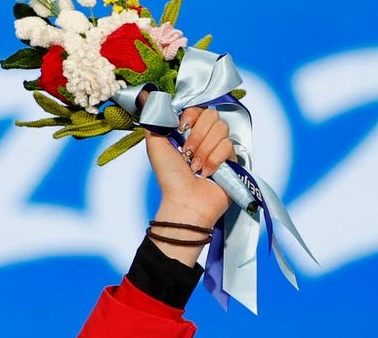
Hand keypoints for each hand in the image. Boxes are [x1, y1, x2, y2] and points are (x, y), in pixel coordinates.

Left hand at [144, 106, 236, 244]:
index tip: (181, 128)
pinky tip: (207, 173)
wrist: (184, 201)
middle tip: (187, 154)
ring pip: (221, 130)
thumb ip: (154, 120)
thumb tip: (145, 96)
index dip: (191, 116)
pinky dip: (214, 160)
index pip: (199, 108)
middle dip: (198, 136)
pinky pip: (228, 146)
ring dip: (204, 151)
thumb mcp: (155, 145)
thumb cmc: (169, 177)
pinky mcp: (232, 160)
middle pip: (212, 116)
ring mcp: (219, 148)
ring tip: (195, 167)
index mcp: (188, 132)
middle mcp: (205, 137)